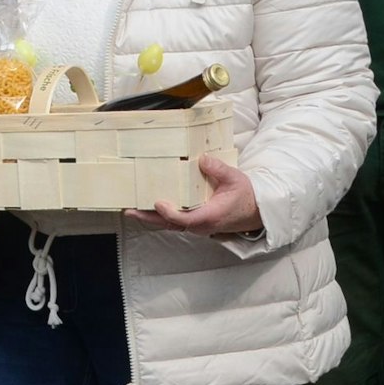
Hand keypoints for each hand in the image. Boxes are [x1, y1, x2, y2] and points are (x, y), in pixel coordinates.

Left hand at [127, 154, 263, 237]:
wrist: (254, 212)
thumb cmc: (244, 196)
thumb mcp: (235, 179)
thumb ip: (219, 170)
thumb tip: (203, 159)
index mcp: (210, 216)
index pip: (186, 218)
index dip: (170, 213)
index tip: (158, 203)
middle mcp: (200, 224)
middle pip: (170, 224)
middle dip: (149, 218)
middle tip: (129, 211)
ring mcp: (195, 225)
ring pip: (169, 224)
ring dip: (150, 218)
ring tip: (130, 209)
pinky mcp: (193, 222)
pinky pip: (173, 221)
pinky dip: (158, 216)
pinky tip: (145, 207)